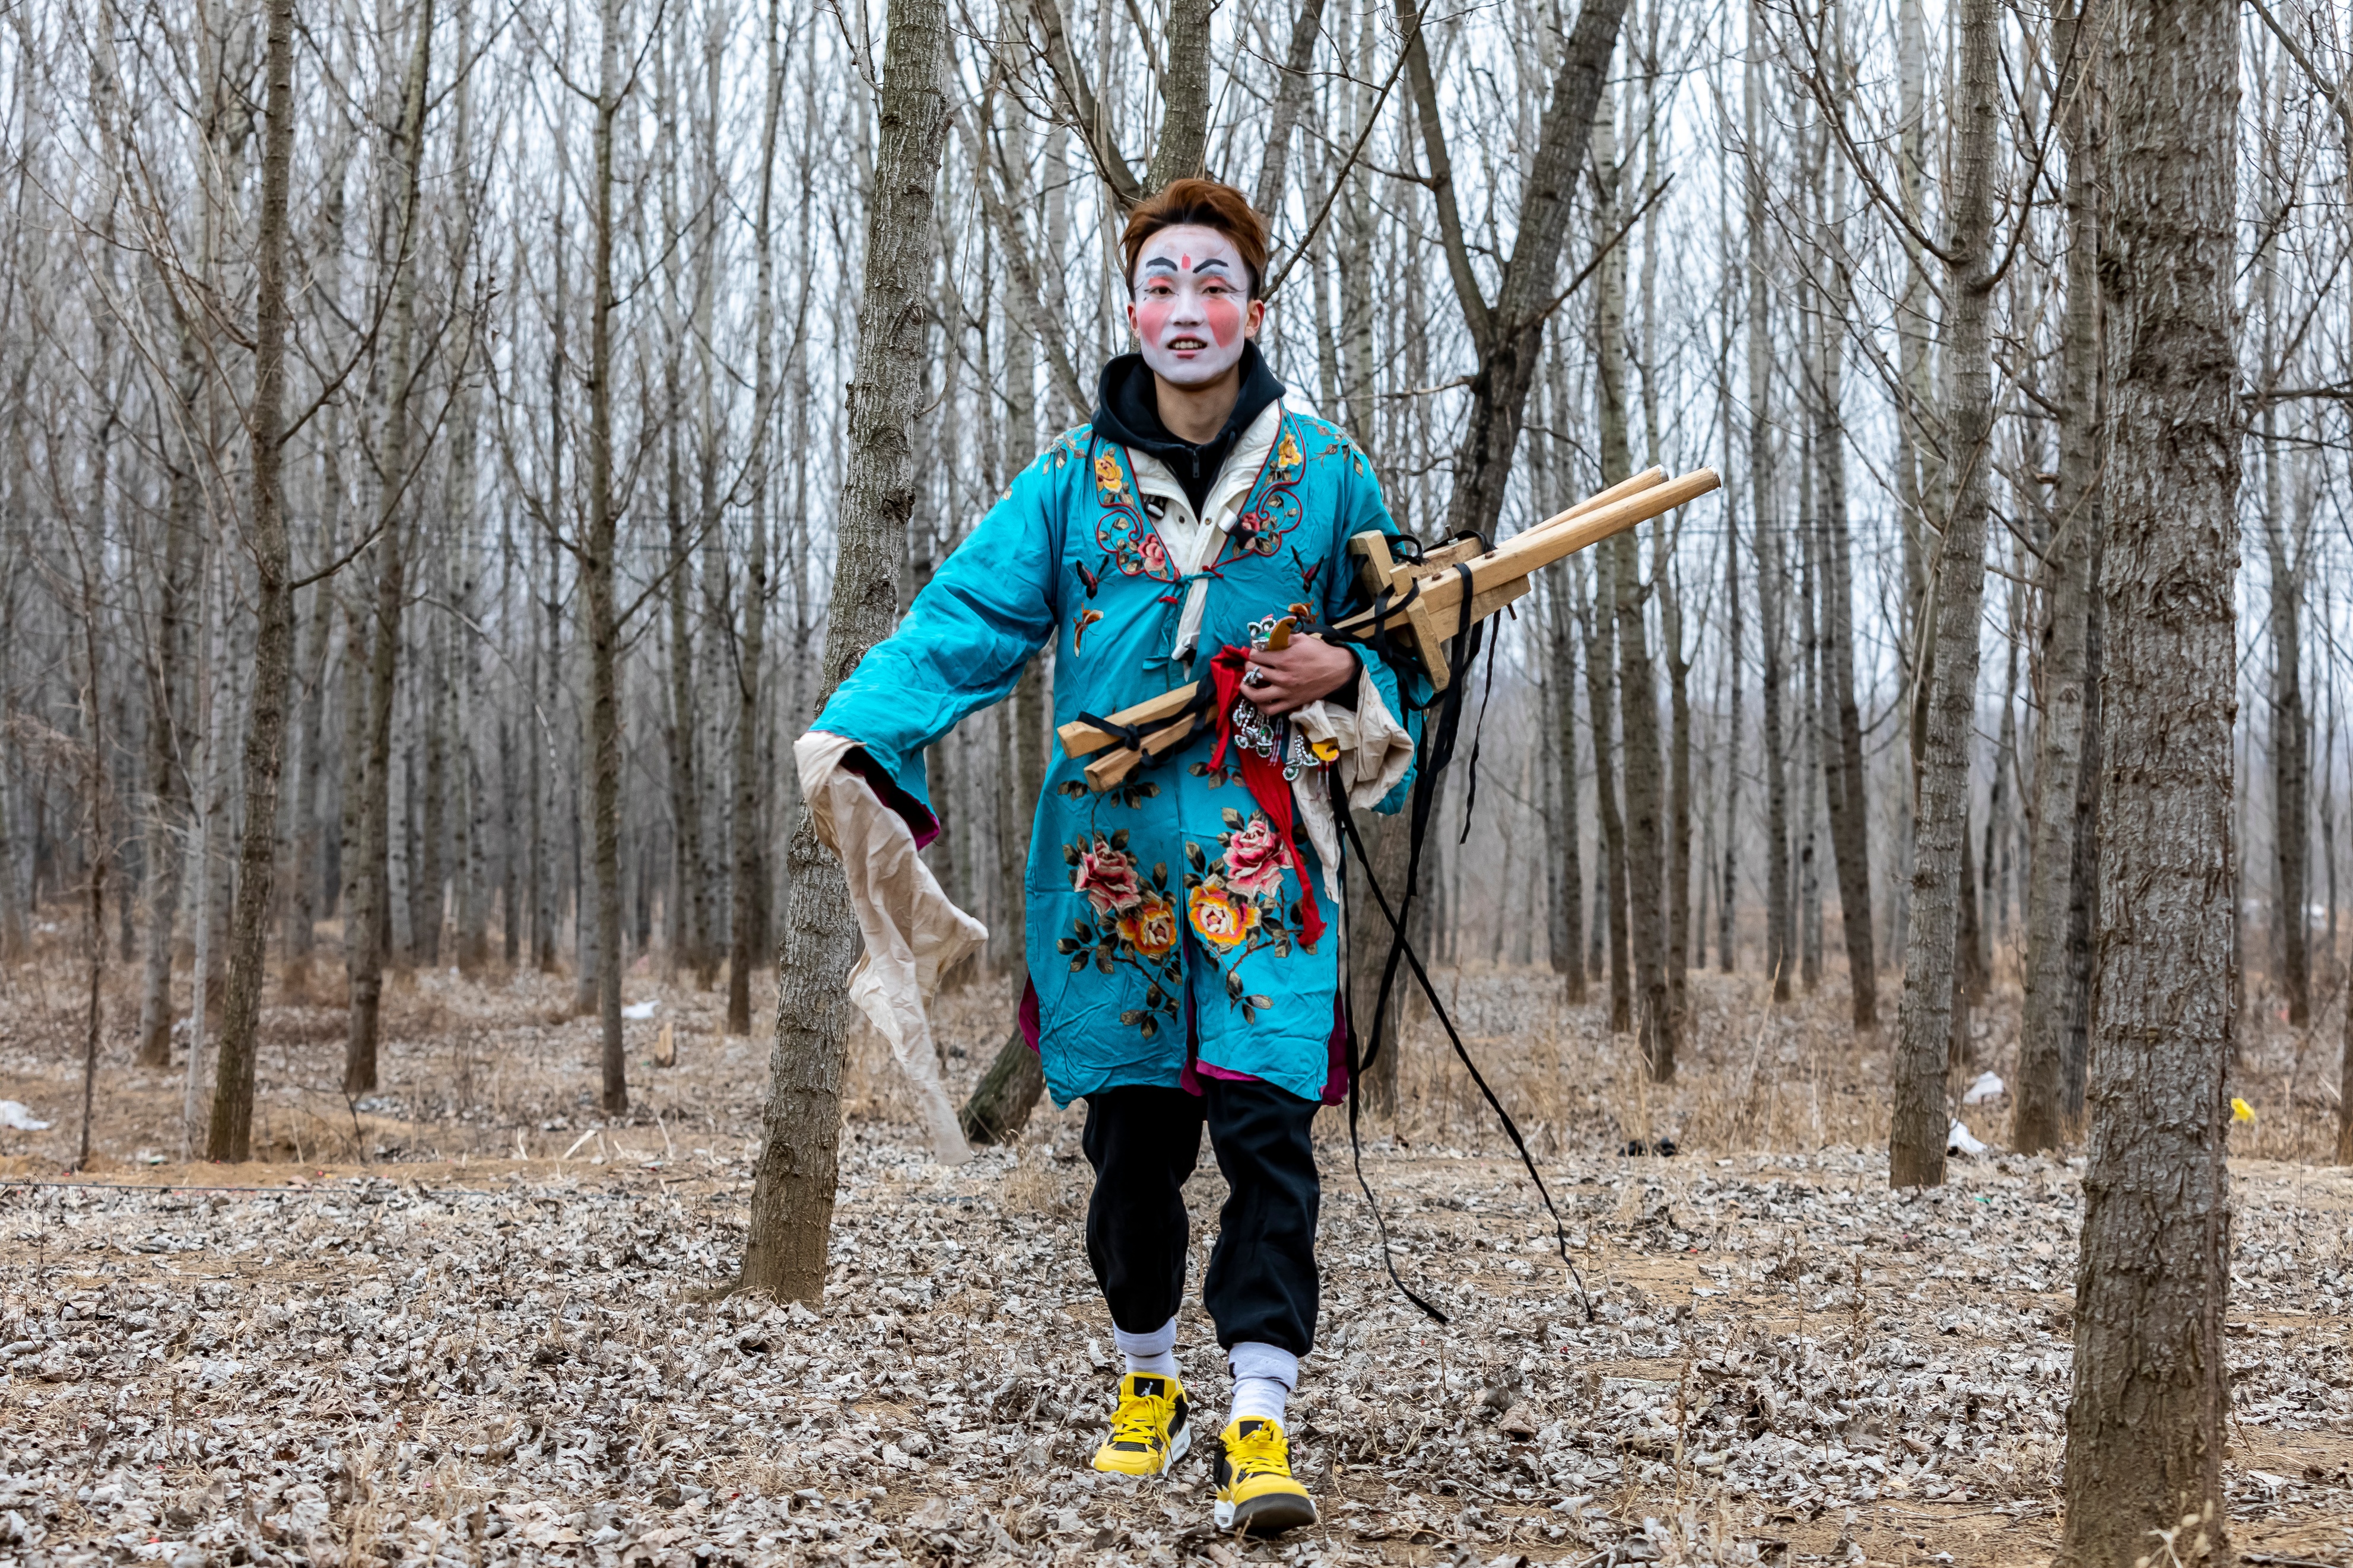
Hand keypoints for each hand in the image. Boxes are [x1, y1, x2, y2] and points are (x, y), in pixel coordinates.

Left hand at [1243, 635, 1357, 716]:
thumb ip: (1282, 636)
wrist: (1338, 670)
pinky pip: (1270, 709)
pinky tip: (1258, 698)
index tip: (1255, 651)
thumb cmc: (1320, 652)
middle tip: (1252, 663)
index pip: (1256, 656)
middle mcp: (1283, 677)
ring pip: (1257, 694)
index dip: (1253, 652)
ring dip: (1247, 687)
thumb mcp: (1301, 638)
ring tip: (1246, 682)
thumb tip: (1265, 636)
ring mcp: (1286, 692)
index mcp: (1284, 659)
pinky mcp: (1291, 703)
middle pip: (1254, 672)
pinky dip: (1260, 705)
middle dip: (1249, 665)